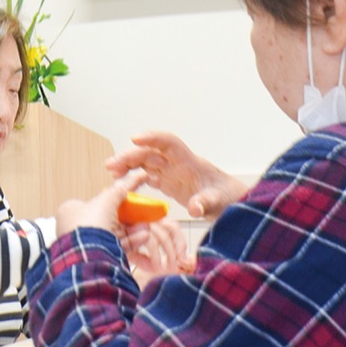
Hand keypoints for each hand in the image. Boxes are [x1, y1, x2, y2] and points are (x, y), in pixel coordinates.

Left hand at [55, 170, 189, 275]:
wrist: (89, 256)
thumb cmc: (90, 226)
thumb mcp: (106, 200)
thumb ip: (117, 191)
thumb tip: (126, 182)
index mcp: (71, 211)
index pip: (97, 202)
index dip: (115, 200)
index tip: (131, 199)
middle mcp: (76, 227)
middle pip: (108, 219)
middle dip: (128, 218)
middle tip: (144, 215)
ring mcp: (86, 244)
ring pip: (114, 234)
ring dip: (132, 230)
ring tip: (147, 227)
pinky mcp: (96, 257)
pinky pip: (115, 247)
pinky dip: (130, 241)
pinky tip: (143, 237)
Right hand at [105, 131, 247, 219]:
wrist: (234, 204)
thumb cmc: (230, 198)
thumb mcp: (220, 201)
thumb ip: (206, 203)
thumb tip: (194, 208)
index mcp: (189, 162)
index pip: (168, 143)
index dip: (152, 138)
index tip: (135, 139)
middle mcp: (177, 165)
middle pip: (150, 153)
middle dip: (130, 156)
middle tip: (111, 165)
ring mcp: (172, 174)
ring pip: (145, 164)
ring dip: (128, 166)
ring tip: (111, 173)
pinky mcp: (169, 185)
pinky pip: (148, 178)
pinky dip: (134, 179)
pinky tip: (122, 184)